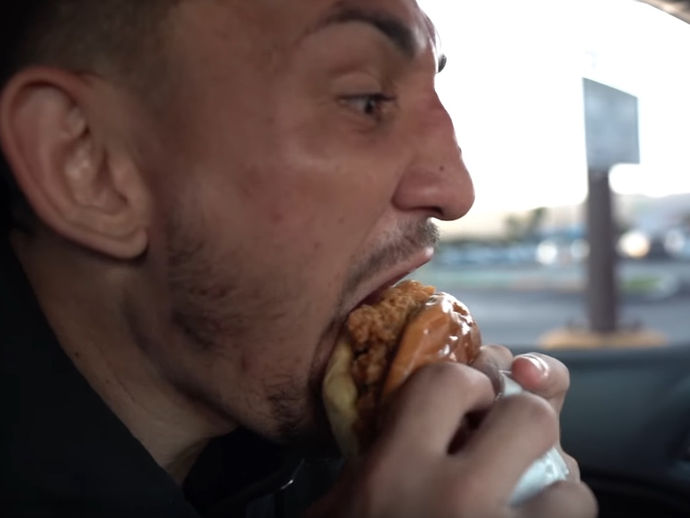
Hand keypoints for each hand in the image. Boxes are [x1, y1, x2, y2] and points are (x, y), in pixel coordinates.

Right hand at [307, 347, 596, 517]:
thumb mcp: (335, 511)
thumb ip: (366, 465)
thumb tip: (414, 419)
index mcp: (394, 472)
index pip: (448, 381)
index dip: (467, 382)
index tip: (469, 402)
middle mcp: (456, 500)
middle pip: (531, 417)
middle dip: (524, 424)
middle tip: (505, 447)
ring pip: (572, 486)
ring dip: (555, 493)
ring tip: (527, 507)